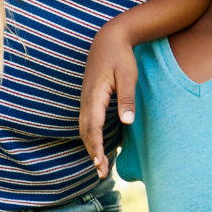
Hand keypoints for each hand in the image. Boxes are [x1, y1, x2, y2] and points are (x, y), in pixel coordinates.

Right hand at [79, 26, 140, 176]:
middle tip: (101, 173)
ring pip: (84, 128)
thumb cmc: (121, 56)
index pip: (93, 127)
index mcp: (95, 96)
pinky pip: (87, 122)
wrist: (109, 39)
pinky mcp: (89, 98)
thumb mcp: (128, 76)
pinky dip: (91, 136)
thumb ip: (127, 98)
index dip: (96, 147)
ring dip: (91, 147)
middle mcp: (86, 100)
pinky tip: (98, 145)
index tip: (100, 163)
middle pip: (85, 132)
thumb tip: (126, 121)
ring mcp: (85, 99)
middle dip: (92, 153)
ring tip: (100, 165)